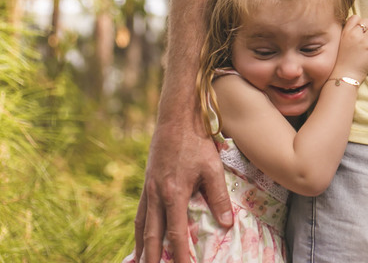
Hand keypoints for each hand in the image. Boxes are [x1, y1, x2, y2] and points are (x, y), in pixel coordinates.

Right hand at [134, 117, 230, 262]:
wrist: (176, 119)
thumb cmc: (197, 142)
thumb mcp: (212, 168)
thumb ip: (218, 197)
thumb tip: (226, 224)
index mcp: (173, 194)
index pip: (175, 234)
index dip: (179, 255)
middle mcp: (156, 195)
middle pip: (152, 235)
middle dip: (152, 257)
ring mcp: (148, 189)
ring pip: (142, 224)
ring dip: (141, 246)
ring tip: (141, 262)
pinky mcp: (147, 182)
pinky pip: (140, 212)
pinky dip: (140, 228)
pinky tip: (141, 234)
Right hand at [333, 14, 367, 80]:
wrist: (344, 75)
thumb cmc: (343, 62)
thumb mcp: (341, 44)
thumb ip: (348, 35)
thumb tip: (358, 29)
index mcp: (345, 32)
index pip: (355, 17)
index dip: (360, 22)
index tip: (362, 30)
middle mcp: (354, 34)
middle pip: (367, 21)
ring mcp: (363, 41)